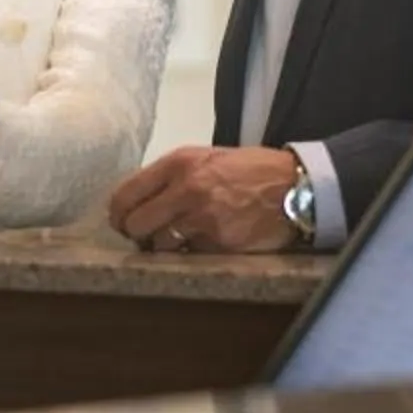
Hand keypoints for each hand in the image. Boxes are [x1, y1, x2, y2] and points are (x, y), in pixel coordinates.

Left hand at [106, 146, 299, 253]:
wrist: (294, 188)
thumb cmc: (250, 170)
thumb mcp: (207, 157)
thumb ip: (172, 175)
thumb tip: (139, 199)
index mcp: (180, 163)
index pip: (126, 193)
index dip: (117, 213)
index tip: (120, 221)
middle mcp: (186, 189)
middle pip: (134, 223)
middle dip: (135, 233)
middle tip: (143, 235)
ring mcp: (202, 219)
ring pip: (158, 244)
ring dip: (161, 246)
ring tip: (174, 241)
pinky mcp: (218, 244)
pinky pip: (187, 255)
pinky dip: (188, 253)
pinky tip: (201, 243)